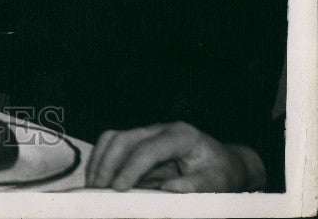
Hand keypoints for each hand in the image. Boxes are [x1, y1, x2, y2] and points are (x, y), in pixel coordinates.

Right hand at [85, 121, 265, 191]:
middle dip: (107, 163)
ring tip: (93, 185)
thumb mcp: (217, 183)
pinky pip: (114, 147)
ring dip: (100, 160)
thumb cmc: (222, 173)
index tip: (118, 188)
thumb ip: (194, 186)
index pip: (148, 149)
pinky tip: (98, 178)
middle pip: (124, 138)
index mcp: (181, 136)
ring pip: (114, 138)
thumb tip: (166, 189)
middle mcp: (160, 129)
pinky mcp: (140, 142)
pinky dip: (102, 161)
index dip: (130, 168)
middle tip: (98, 189)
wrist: (226, 162)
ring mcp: (148, 133)